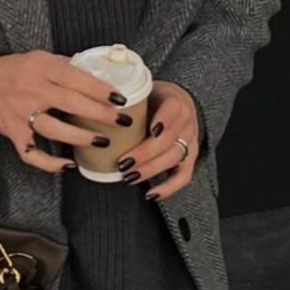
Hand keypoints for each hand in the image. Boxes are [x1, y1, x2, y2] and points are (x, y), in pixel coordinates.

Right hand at [0, 50, 134, 173]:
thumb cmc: (12, 70)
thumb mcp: (38, 58)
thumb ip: (64, 67)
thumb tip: (96, 77)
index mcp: (41, 67)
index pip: (76, 77)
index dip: (100, 89)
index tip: (120, 98)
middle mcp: (31, 90)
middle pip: (71, 104)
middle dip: (100, 114)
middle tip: (121, 121)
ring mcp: (21, 114)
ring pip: (55, 130)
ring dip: (81, 138)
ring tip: (102, 141)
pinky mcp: (13, 134)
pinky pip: (34, 155)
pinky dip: (51, 164)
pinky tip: (69, 165)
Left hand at [116, 81, 200, 200]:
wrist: (175, 106)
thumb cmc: (154, 101)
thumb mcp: (144, 95)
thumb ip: (129, 103)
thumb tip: (99, 113)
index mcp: (176, 101)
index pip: (173, 109)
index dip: (163, 120)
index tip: (150, 130)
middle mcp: (186, 122)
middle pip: (169, 140)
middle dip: (145, 154)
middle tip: (123, 163)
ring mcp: (190, 142)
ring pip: (174, 158)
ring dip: (150, 170)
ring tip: (129, 177)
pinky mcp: (190, 159)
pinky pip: (183, 177)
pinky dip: (168, 188)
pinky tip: (150, 194)